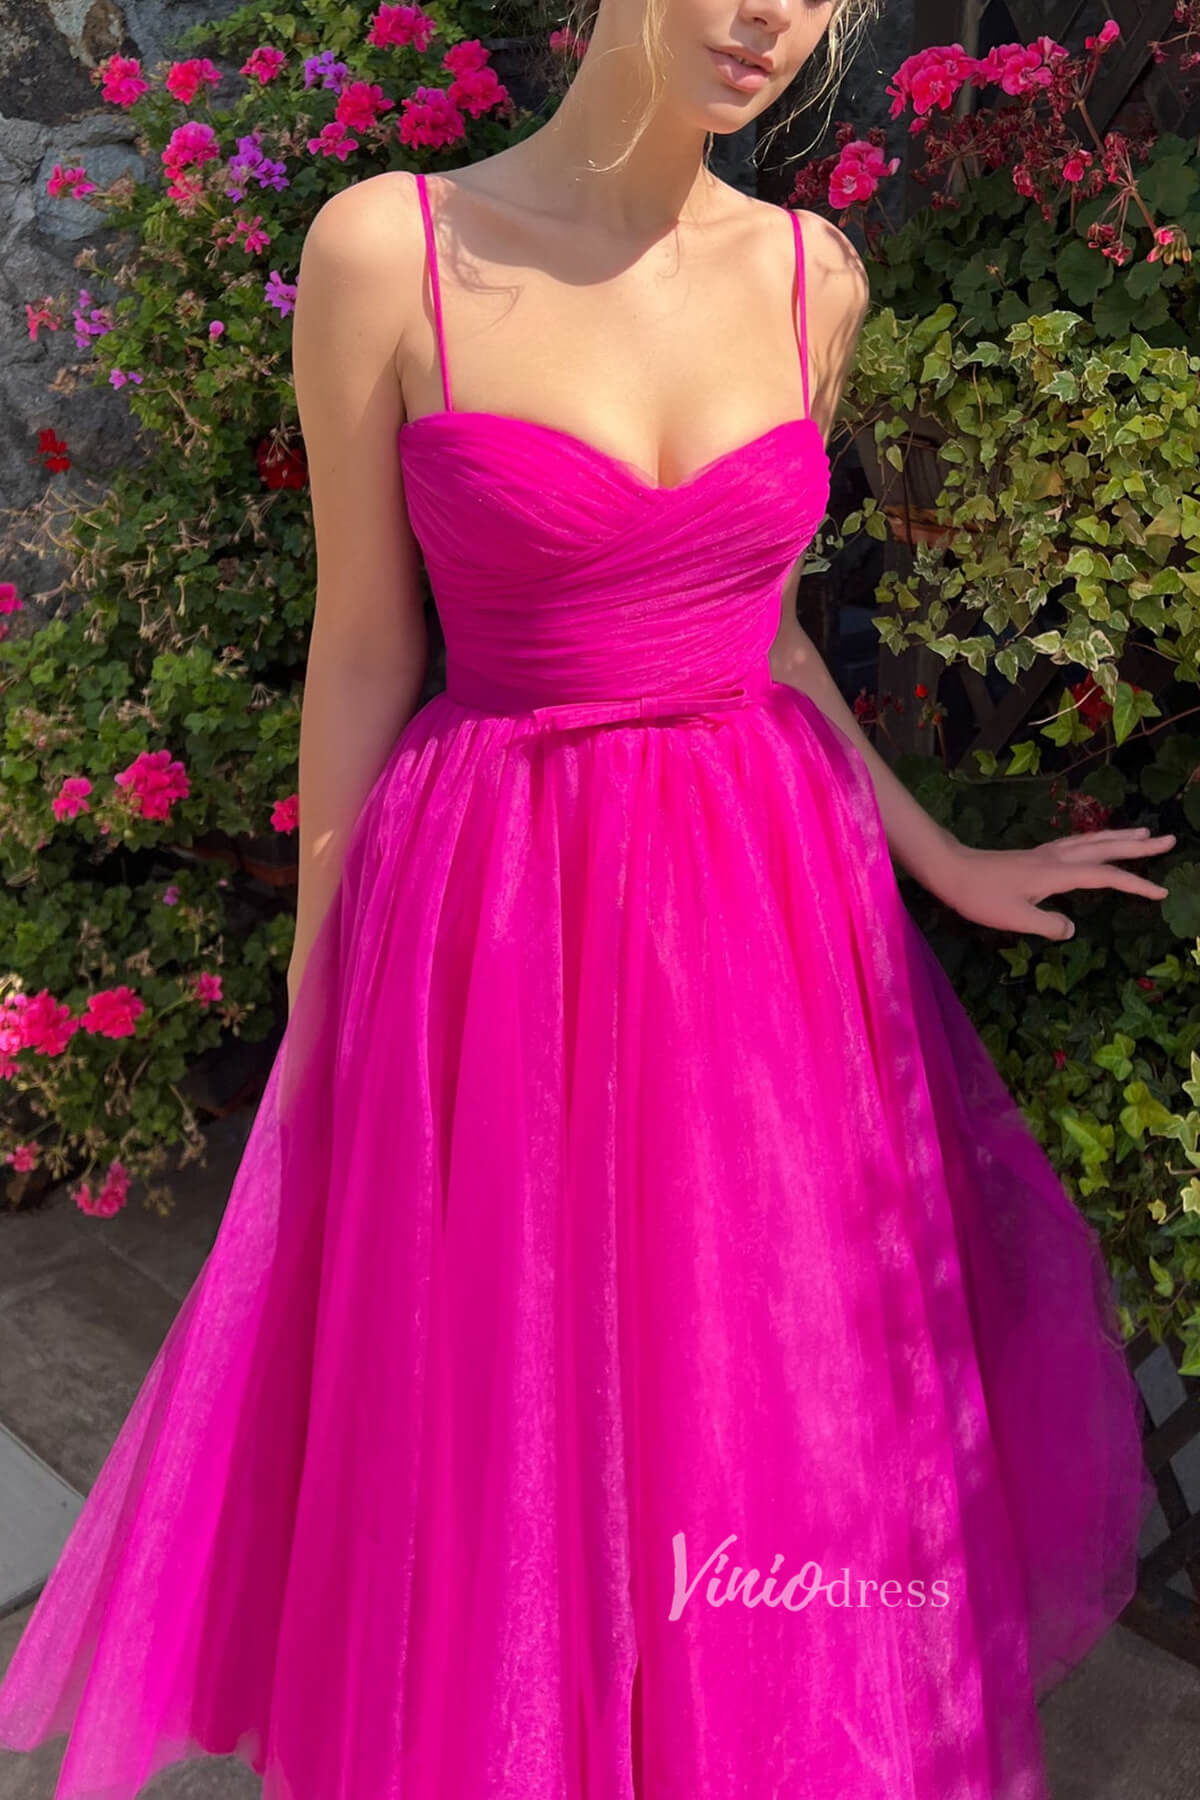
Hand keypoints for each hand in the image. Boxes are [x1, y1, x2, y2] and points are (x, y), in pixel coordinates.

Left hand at [927, 827, 1176, 939]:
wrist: (951, 870)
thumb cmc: (980, 897)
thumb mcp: (1014, 918)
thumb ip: (1047, 925)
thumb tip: (1071, 929)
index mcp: (1056, 874)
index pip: (1106, 877)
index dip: (1135, 884)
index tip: (1160, 893)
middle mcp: (1056, 858)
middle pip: (1105, 848)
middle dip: (1139, 845)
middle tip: (1170, 839)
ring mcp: (1046, 854)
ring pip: (1092, 841)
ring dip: (1120, 837)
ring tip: (1144, 833)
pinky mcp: (1037, 855)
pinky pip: (1077, 843)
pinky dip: (1096, 840)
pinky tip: (1098, 842)